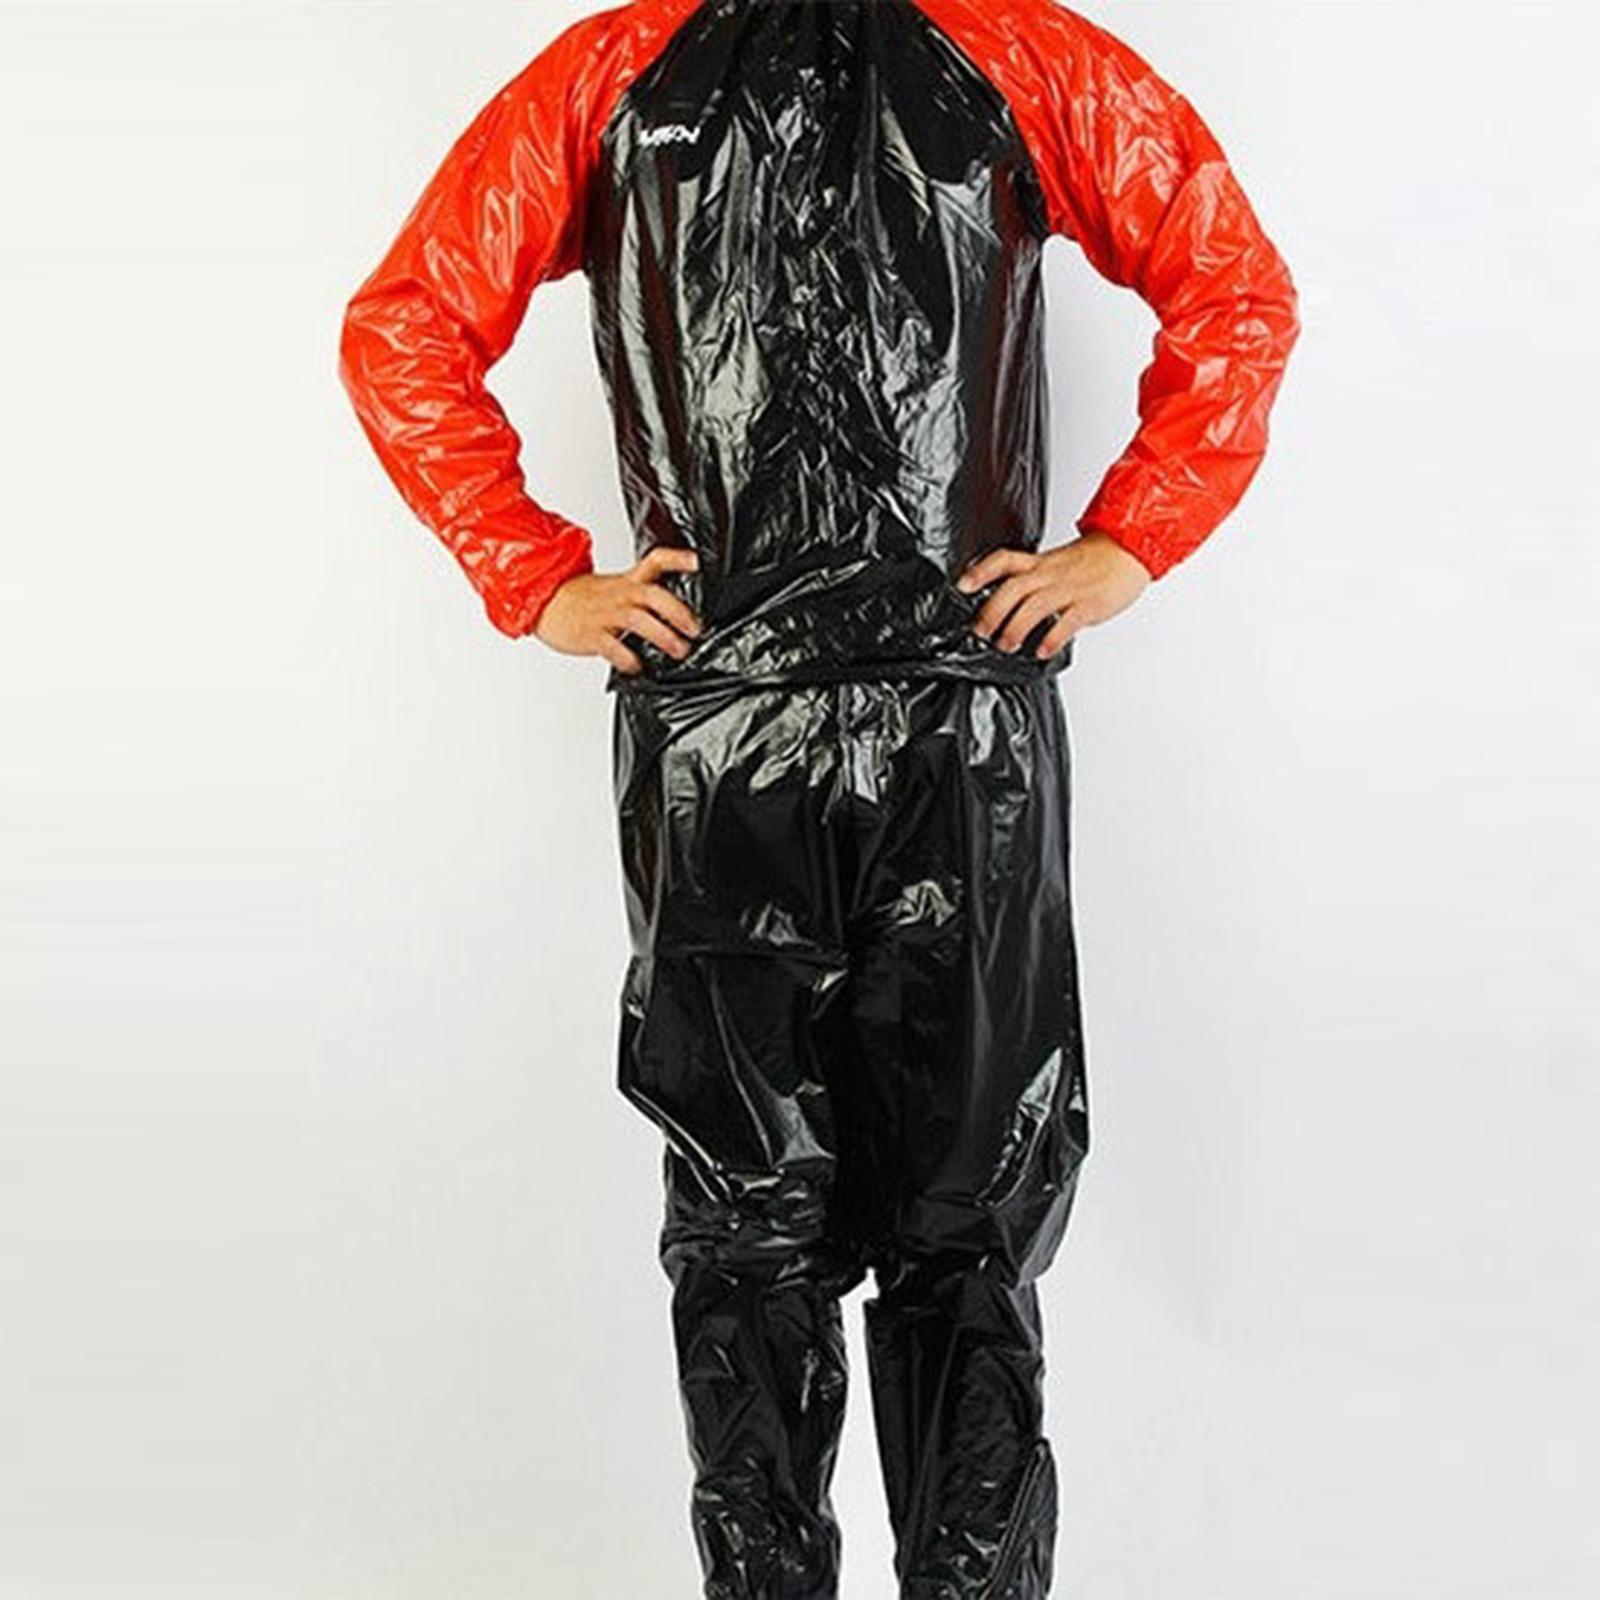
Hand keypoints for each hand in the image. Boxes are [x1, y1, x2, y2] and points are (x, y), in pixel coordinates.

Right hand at [535, 547, 702, 674]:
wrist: (544, 602)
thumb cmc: (583, 600)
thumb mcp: (615, 587)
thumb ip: (643, 594)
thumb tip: (678, 614)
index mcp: (628, 581)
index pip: (655, 561)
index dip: (677, 559)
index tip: (697, 562)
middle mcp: (620, 595)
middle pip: (653, 595)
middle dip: (678, 612)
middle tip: (695, 629)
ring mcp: (606, 614)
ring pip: (638, 620)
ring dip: (663, 636)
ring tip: (679, 650)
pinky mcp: (591, 634)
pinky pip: (611, 646)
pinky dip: (627, 658)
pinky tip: (638, 666)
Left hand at [956, 533, 1150, 657]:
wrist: (1131, 549)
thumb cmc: (1094, 560)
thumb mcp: (1056, 563)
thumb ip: (1033, 580)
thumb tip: (1007, 605)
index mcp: (1040, 563)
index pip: (1004, 560)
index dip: (981, 571)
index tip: (962, 585)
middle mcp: (1050, 574)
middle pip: (1013, 588)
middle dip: (992, 611)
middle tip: (981, 632)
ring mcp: (1069, 589)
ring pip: (1034, 606)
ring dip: (1015, 628)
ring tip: (1007, 645)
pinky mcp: (1089, 604)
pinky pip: (1067, 622)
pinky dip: (1052, 638)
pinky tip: (1042, 650)